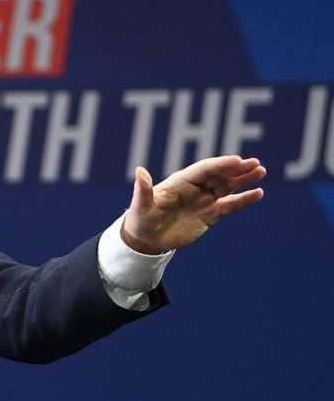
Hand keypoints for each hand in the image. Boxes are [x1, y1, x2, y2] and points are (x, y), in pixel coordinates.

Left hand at [121, 156, 265, 254]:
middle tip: (255, 163)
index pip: (203, 170)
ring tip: (260, 171)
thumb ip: (143, 189)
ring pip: (227, 186)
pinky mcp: (209, 214)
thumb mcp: (140, 206)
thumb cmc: (140, 219)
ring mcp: (203, 200)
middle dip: (236, 169)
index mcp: (179, 183)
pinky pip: (229, 205)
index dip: (219, 165)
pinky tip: (258, 193)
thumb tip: (139, 170)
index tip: (237, 160)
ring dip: (243, 179)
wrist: (146, 239)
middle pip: (218, 175)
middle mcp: (194, 188)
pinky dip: (243, 200)